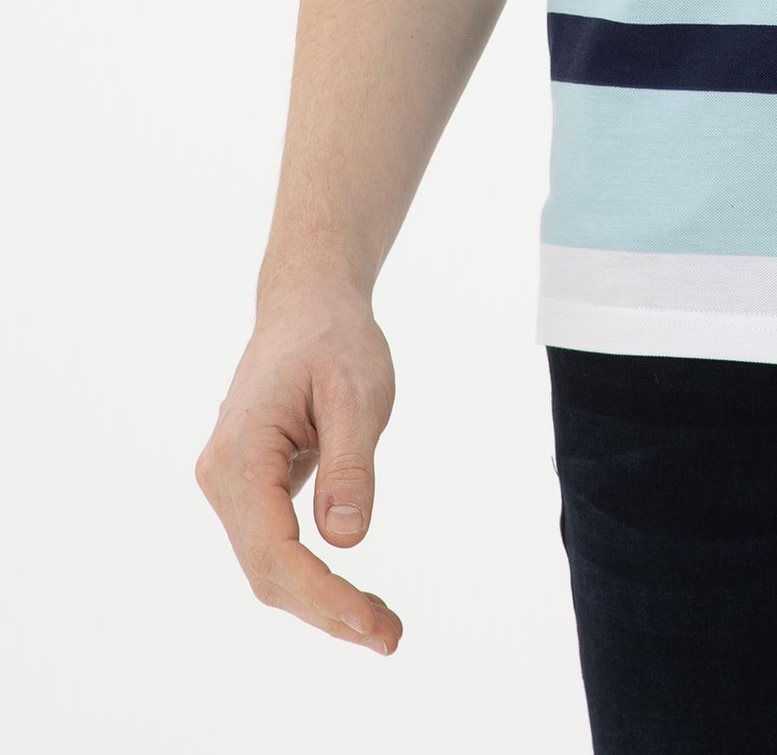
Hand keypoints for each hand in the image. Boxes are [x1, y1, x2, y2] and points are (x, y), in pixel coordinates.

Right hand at [194, 290, 402, 655]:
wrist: (308, 305)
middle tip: (391, 636)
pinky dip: (313, 580)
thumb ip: (351, 466)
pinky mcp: (248, 489)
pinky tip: (356, 599)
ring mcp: (229, 485)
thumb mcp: (358, 393)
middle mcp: (221, 477)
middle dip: (327, 612)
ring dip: (321, 604)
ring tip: (383, 627)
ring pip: (269, 568)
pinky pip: (275, 548)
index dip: (321, 595)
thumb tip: (345, 542)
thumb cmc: (335, 340)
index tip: (370, 621)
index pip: (275, 551)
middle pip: (268, 572)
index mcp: (240, 455)